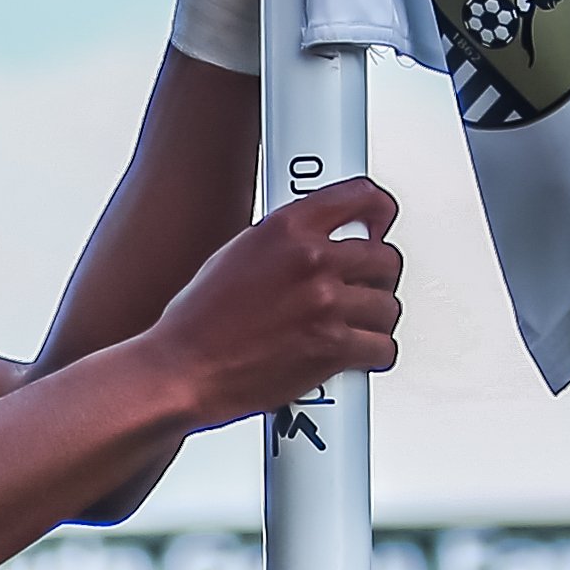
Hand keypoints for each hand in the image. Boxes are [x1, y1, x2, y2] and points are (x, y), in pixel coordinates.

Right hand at [142, 178, 401, 423]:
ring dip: (374, 321)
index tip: (380, 223)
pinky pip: (383, 348)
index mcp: (286, 228)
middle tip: (362, 291)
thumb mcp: (235, 255)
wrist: (182, 371)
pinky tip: (355, 356)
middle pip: (385, 258)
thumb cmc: (197, 323)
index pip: (360, 198)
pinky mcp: (333, 347)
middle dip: (377, 279)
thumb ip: (283, 243)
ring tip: (353, 329)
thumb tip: (313, 245)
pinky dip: (373, 356)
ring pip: (388, 306)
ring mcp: (325, 303)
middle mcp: (311, 259)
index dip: (379, 212)